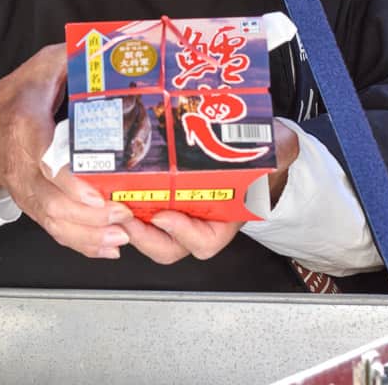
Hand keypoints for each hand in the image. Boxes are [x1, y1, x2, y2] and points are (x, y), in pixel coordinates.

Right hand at [0, 43, 133, 257]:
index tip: (97, 191)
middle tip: (124, 212)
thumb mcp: (41, 67)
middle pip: (51, 200)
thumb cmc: (16, 97)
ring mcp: (25, 189)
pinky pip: (54, 230)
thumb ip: (72, 61)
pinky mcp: (32, 205)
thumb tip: (112, 50)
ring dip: (89, 233)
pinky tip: (109, 246)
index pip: (44, 158)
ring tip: (122, 233)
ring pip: (53, 221)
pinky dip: (82, 243)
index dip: (69, 180)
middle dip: (89, 214)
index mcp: (26, 125)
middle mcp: (22, 164)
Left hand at [123, 117, 300, 263]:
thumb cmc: (255, 154)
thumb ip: (280, 149)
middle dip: (141, 235)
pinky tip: (105, 181)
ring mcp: (172, 208)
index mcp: (224, 218)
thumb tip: (283, 142)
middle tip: (121, 211)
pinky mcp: (154, 192)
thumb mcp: (274, 151)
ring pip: (144, 229)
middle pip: (165, 245)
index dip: (183, 235)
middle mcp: (195, 220)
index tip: (165, 216)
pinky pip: (134, 206)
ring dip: (123, 219)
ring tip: (106, 197)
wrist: (244, 143)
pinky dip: (119, 198)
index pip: (204, 242)